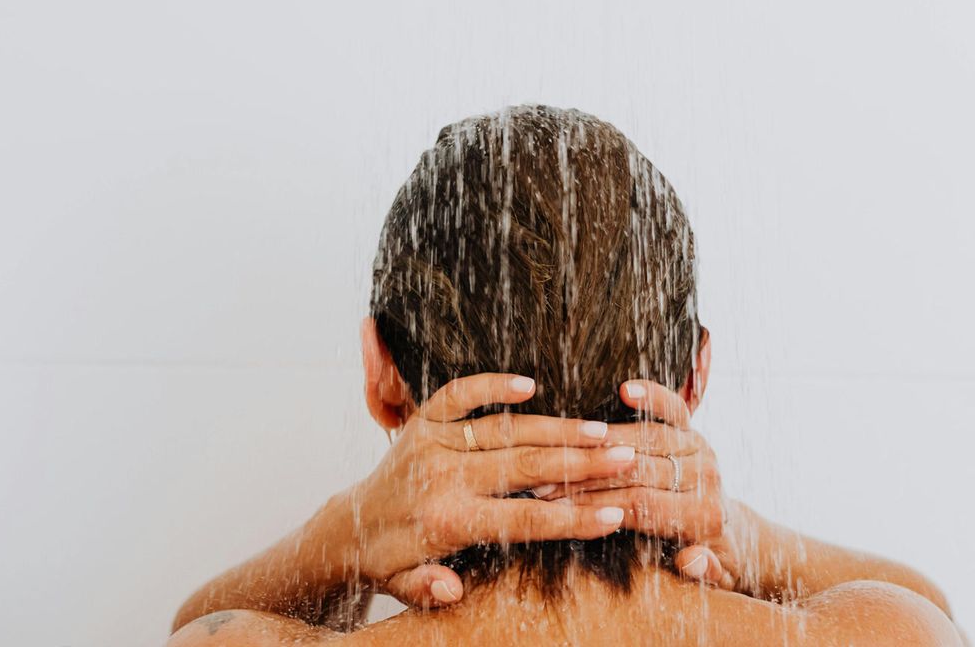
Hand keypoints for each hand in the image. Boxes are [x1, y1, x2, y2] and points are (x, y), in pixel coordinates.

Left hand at [329, 373, 685, 607]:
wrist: (347, 527)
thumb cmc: (392, 561)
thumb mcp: (407, 588)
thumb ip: (431, 589)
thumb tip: (453, 590)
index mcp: (447, 521)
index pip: (523, 520)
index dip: (572, 519)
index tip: (615, 514)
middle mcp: (442, 477)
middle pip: (525, 467)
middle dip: (581, 463)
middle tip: (626, 456)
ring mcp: (433, 443)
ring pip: (506, 430)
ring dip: (556, 429)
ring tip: (602, 429)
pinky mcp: (422, 421)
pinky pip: (460, 395)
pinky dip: (492, 385)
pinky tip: (530, 384)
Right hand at [532, 379, 739, 590]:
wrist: (732, 535)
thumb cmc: (706, 559)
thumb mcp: (710, 575)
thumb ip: (702, 570)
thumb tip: (692, 559)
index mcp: (703, 516)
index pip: (641, 506)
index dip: (596, 505)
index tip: (557, 507)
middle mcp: (705, 478)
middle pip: (638, 471)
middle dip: (588, 476)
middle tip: (545, 480)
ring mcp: (700, 451)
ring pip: (647, 439)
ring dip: (600, 443)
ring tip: (561, 448)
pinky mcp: (693, 431)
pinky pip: (673, 409)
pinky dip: (652, 398)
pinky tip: (625, 390)